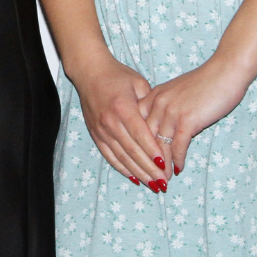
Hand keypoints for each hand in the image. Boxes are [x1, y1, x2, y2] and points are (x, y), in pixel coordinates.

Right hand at [68, 57, 167, 188]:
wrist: (89, 72)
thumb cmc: (118, 75)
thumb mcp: (139, 83)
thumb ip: (150, 105)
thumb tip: (162, 126)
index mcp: (123, 108)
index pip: (141, 135)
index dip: (154, 152)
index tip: (166, 166)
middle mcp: (110, 121)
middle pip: (133, 151)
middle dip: (149, 169)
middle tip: (164, 183)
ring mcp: (101, 130)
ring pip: (122, 157)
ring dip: (138, 173)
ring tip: (153, 185)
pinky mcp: (95, 134)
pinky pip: (109, 156)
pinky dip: (122, 168)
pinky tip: (134, 178)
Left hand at [137, 58, 249, 177]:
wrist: (225, 71)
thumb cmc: (205, 82)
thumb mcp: (177, 92)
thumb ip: (166, 107)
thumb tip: (162, 127)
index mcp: (153, 97)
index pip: (137, 126)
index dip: (137, 145)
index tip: (137, 161)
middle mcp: (157, 104)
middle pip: (145, 139)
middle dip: (146, 160)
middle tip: (148, 177)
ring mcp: (171, 112)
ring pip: (159, 146)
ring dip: (161, 166)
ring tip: (163, 180)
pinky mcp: (187, 120)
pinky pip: (177, 146)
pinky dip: (177, 160)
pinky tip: (179, 169)